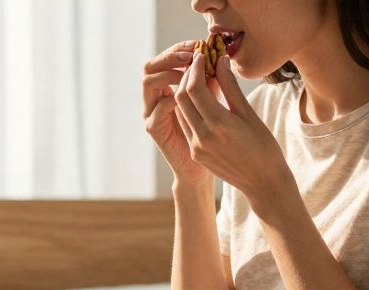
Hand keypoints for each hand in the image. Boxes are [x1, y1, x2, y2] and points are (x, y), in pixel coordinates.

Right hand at [143, 40, 210, 185]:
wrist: (207, 166)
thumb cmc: (215, 134)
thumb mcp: (216, 101)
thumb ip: (213, 80)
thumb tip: (220, 55)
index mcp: (168, 87)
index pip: (166, 59)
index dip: (179, 49)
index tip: (199, 44)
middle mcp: (156, 98)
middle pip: (150, 66)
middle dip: (170, 56)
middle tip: (190, 54)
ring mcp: (152, 113)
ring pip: (148, 82)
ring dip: (168, 73)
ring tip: (189, 74)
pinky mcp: (154, 129)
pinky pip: (155, 109)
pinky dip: (170, 99)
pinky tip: (187, 98)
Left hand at [173, 53, 292, 202]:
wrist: (262, 183)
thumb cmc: (263, 147)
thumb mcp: (248, 114)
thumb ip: (230, 87)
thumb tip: (220, 60)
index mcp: (218, 124)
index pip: (194, 88)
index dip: (195, 68)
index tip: (201, 55)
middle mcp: (202, 136)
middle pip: (182, 97)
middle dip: (186, 77)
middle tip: (197, 64)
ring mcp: (196, 147)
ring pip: (180, 111)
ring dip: (185, 93)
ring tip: (198, 80)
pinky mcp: (195, 153)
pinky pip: (185, 125)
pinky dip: (188, 109)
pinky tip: (200, 102)